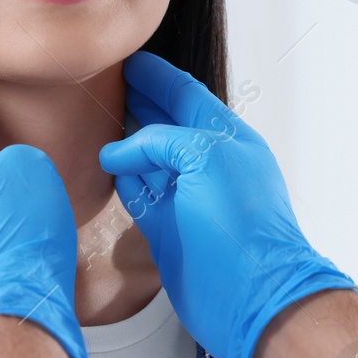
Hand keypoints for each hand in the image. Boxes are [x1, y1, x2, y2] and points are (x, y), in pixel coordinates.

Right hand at [98, 52, 357, 357]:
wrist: (253, 296)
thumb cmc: (243, 228)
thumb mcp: (204, 158)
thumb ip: (161, 141)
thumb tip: (122, 152)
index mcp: (226, 140)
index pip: (186, 95)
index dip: (157, 77)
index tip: (131, 61)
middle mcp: (206, 167)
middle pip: (166, 125)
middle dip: (141, 102)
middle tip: (111, 84)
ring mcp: (187, 200)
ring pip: (150, 161)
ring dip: (128, 142)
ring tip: (104, 120)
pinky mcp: (168, 231)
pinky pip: (140, 196)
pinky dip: (124, 181)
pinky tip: (110, 167)